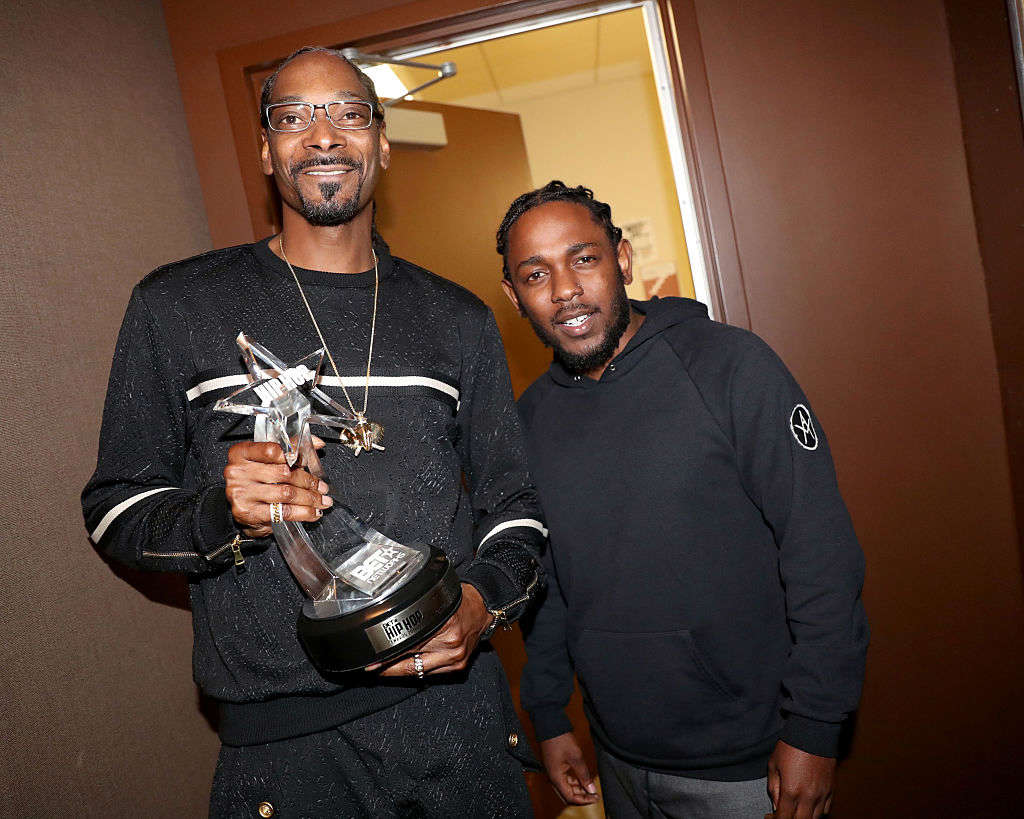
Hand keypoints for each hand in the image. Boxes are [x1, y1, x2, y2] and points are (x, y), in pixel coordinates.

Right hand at [223, 440, 331, 537]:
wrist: (239, 510)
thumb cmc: (254, 481)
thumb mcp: (266, 461)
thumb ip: (289, 449)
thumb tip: (317, 443)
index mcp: (242, 453)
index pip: (273, 450)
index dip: (294, 455)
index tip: (308, 462)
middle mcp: (238, 472)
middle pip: (284, 473)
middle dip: (308, 481)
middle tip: (322, 487)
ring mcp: (242, 493)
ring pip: (286, 493)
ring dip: (309, 498)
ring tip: (321, 501)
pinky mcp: (249, 513)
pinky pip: (283, 512)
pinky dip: (303, 513)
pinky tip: (312, 512)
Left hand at [367, 584, 492, 675]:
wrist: (483, 608)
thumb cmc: (458, 602)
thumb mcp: (433, 602)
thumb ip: (414, 617)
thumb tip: (386, 632)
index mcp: (444, 628)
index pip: (409, 648)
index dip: (388, 658)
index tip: (373, 664)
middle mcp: (451, 647)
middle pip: (412, 665)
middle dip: (390, 668)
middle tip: (375, 667)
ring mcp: (456, 660)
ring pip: (420, 673)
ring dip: (402, 671)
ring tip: (387, 667)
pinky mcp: (458, 667)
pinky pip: (431, 674)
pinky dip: (418, 670)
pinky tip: (409, 665)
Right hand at [540, 732, 598, 805]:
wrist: (550, 725)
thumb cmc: (560, 739)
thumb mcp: (576, 757)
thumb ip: (584, 775)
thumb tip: (591, 789)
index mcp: (556, 778)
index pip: (570, 798)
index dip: (584, 800)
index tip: (595, 797)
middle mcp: (553, 777)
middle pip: (567, 795)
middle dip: (581, 796)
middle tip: (594, 794)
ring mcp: (553, 772)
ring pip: (566, 787)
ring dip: (578, 789)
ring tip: (590, 786)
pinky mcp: (555, 766)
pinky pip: (565, 779)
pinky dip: (574, 781)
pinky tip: (583, 778)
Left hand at [767, 740, 835, 817]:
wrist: (813, 733)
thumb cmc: (791, 746)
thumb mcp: (774, 765)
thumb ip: (774, 788)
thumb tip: (776, 805)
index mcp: (791, 791)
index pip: (784, 818)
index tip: (770, 816)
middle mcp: (808, 796)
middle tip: (782, 814)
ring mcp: (822, 794)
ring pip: (814, 818)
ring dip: (803, 817)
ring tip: (795, 810)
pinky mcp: (831, 790)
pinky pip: (825, 810)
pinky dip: (816, 812)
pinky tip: (808, 806)